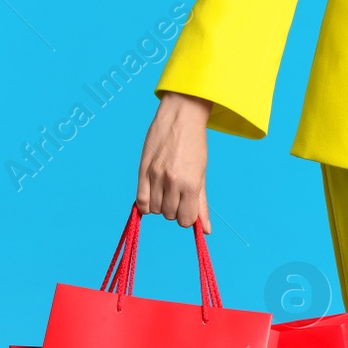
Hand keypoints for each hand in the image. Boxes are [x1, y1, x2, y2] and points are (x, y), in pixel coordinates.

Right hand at [137, 91, 212, 231]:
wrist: (180, 117)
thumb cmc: (194, 146)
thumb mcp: (201, 176)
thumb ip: (202, 205)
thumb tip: (207, 231)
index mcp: (190, 184)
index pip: (186, 220)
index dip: (187, 217)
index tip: (187, 208)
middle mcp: (172, 181)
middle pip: (169, 215)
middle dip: (174, 210)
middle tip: (177, 196)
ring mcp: (155, 175)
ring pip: (155, 209)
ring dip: (160, 206)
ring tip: (166, 191)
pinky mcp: (142, 169)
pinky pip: (141, 199)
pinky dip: (146, 204)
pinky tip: (152, 197)